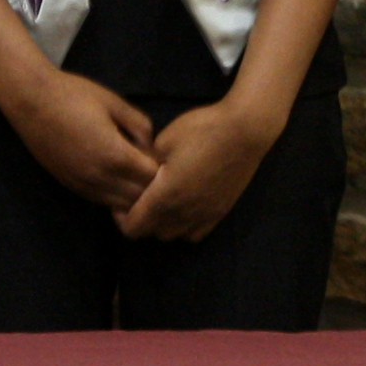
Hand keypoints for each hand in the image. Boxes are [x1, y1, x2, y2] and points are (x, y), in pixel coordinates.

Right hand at [3, 65, 159, 212]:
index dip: (164, 171)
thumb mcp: (116, 103)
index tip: (165, 157)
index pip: (153, 179)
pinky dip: (116, 197)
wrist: (31, 100)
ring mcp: (84, 185)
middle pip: (139, 199)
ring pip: (121, 207)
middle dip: (152, 188)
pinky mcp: (72, 186)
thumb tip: (151, 147)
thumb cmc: (75, 95)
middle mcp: (101, 177)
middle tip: (154, 168)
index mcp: (115, 155)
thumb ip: (141, 126)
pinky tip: (118, 179)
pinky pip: (102, 202)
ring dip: (134, 196)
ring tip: (137, 175)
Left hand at [119, 98, 278, 242]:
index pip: (132, 227)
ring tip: (161, 202)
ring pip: (173, 235)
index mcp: (164, 197)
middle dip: (140, 220)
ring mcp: (203, 216)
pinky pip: (195, 233)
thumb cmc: (201, 130)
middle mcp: (183, 214)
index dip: (121, 217)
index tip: (120, 199)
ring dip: (161, 224)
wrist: (245, 131)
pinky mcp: (220, 213)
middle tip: (139, 197)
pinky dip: (184, 226)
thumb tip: (136, 173)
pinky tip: (184, 207)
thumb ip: (144, 164)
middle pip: (151, 233)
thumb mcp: (163, 141)